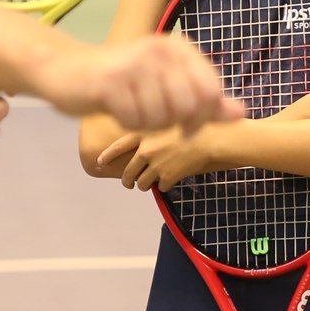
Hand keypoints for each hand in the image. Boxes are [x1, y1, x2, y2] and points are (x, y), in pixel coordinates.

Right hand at [32, 34, 242, 133]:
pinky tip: (118, 109)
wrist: (70, 71)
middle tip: (156, 119)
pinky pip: (135, 121)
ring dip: (149, 124)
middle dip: (175, 123)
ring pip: (162, 117)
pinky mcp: (111, 83)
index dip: (205, 118)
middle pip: (189, 107)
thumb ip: (206, 99)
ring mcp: (135, 64)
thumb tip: (242, 113)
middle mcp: (159, 51)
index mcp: (178, 48)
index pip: (211, 91)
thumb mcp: (170, 84)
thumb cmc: (125, 80)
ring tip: (134, 109)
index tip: (188, 126)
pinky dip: (129, 124)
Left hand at [99, 126, 213, 191]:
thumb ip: (151, 134)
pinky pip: (160, 187)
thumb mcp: (166, 123)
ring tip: (145, 185)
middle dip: (126, 180)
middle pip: (128, 171)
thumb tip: (142, 147)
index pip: (117, 146)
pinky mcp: (167, 177)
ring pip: (141, 183)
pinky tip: (170, 180)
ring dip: (142, 186)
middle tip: (128, 183)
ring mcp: (156, 165)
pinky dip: (163, 185)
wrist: (210, 139)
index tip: (99, 162)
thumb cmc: (191, 127)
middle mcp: (146, 150)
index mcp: (143, 134)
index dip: (107, 156)